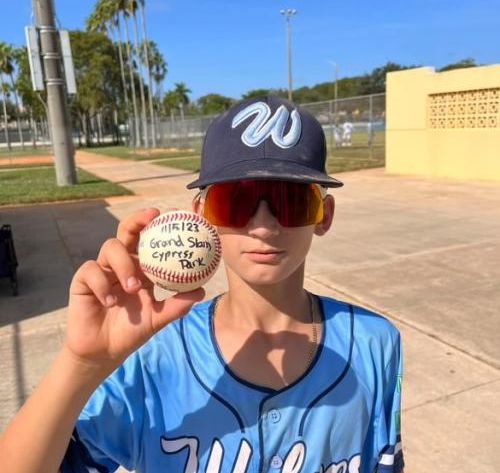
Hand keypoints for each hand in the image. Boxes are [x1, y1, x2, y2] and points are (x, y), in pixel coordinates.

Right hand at [65, 208, 204, 372]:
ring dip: (124, 264)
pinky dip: (102, 285)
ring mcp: (102, 270)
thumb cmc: (132, 330)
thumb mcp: (158, 318)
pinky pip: (91, 271)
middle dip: (138, 220)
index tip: (175, 214)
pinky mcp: (83, 281)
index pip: (150, 240)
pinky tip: (110, 302)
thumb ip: (177, 305)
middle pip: (127, 231)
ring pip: (110, 247)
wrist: (104, 352)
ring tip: (133, 287)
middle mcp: (122, 264)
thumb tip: (201, 291)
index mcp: (141, 268)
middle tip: (152, 217)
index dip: (159, 226)